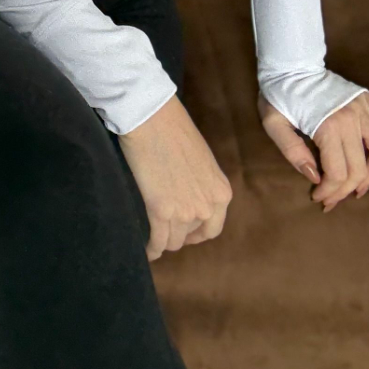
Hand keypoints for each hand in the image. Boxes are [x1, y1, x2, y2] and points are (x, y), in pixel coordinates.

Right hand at [117, 93, 232, 258]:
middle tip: (166, 231)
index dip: (197, 233)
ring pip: (173, 241)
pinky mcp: (160, 212)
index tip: (186, 232)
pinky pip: (157, 241)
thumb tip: (189, 194)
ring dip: (163, 241)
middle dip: (179, 235)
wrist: (153, 119)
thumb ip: (202, 183)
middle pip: (191, 235)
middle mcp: (207, 207)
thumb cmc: (175, 129)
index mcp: (221, 193)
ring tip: (153, 239)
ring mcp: (184, 212)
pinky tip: (146, 250)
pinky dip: (151, 248)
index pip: (213, 228)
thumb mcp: (202, 160)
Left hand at [257, 89, 368, 210]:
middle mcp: (350, 118)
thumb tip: (315, 176)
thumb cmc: (278, 93)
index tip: (318, 197)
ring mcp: (362, 107)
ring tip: (360, 187)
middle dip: (346, 190)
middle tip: (333, 199)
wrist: (289, 62)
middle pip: (359, 167)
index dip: (329, 191)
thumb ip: (292, 151)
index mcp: (327, 126)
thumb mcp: (273, 123)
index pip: (338, 172)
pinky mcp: (366, 97)